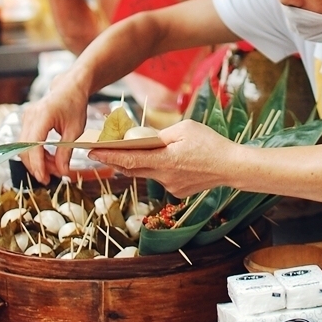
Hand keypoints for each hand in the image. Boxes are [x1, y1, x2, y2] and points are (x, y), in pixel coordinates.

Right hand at [19, 72, 88, 183]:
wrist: (70, 88)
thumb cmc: (75, 105)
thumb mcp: (75, 130)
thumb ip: (66, 152)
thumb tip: (62, 172)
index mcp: (43, 115)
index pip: (34, 145)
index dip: (37, 164)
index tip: (45, 178)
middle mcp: (30, 116)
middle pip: (25, 149)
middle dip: (37, 166)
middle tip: (52, 177)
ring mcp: (26, 118)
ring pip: (24, 148)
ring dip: (36, 161)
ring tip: (53, 168)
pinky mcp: (27, 121)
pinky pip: (27, 142)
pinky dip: (36, 153)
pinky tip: (49, 159)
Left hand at [89, 119, 235, 197]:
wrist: (231, 167)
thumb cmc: (210, 142)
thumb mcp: (184, 129)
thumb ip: (160, 135)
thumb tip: (142, 138)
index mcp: (165, 160)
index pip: (129, 158)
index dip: (108, 155)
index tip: (91, 151)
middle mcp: (164, 177)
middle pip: (132, 169)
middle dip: (114, 160)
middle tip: (99, 152)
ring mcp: (170, 187)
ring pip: (146, 174)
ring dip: (134, 164)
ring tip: (122, 154)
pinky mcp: (178, 192)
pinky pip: (161, 178)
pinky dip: (156, 169)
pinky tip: (160, 161)